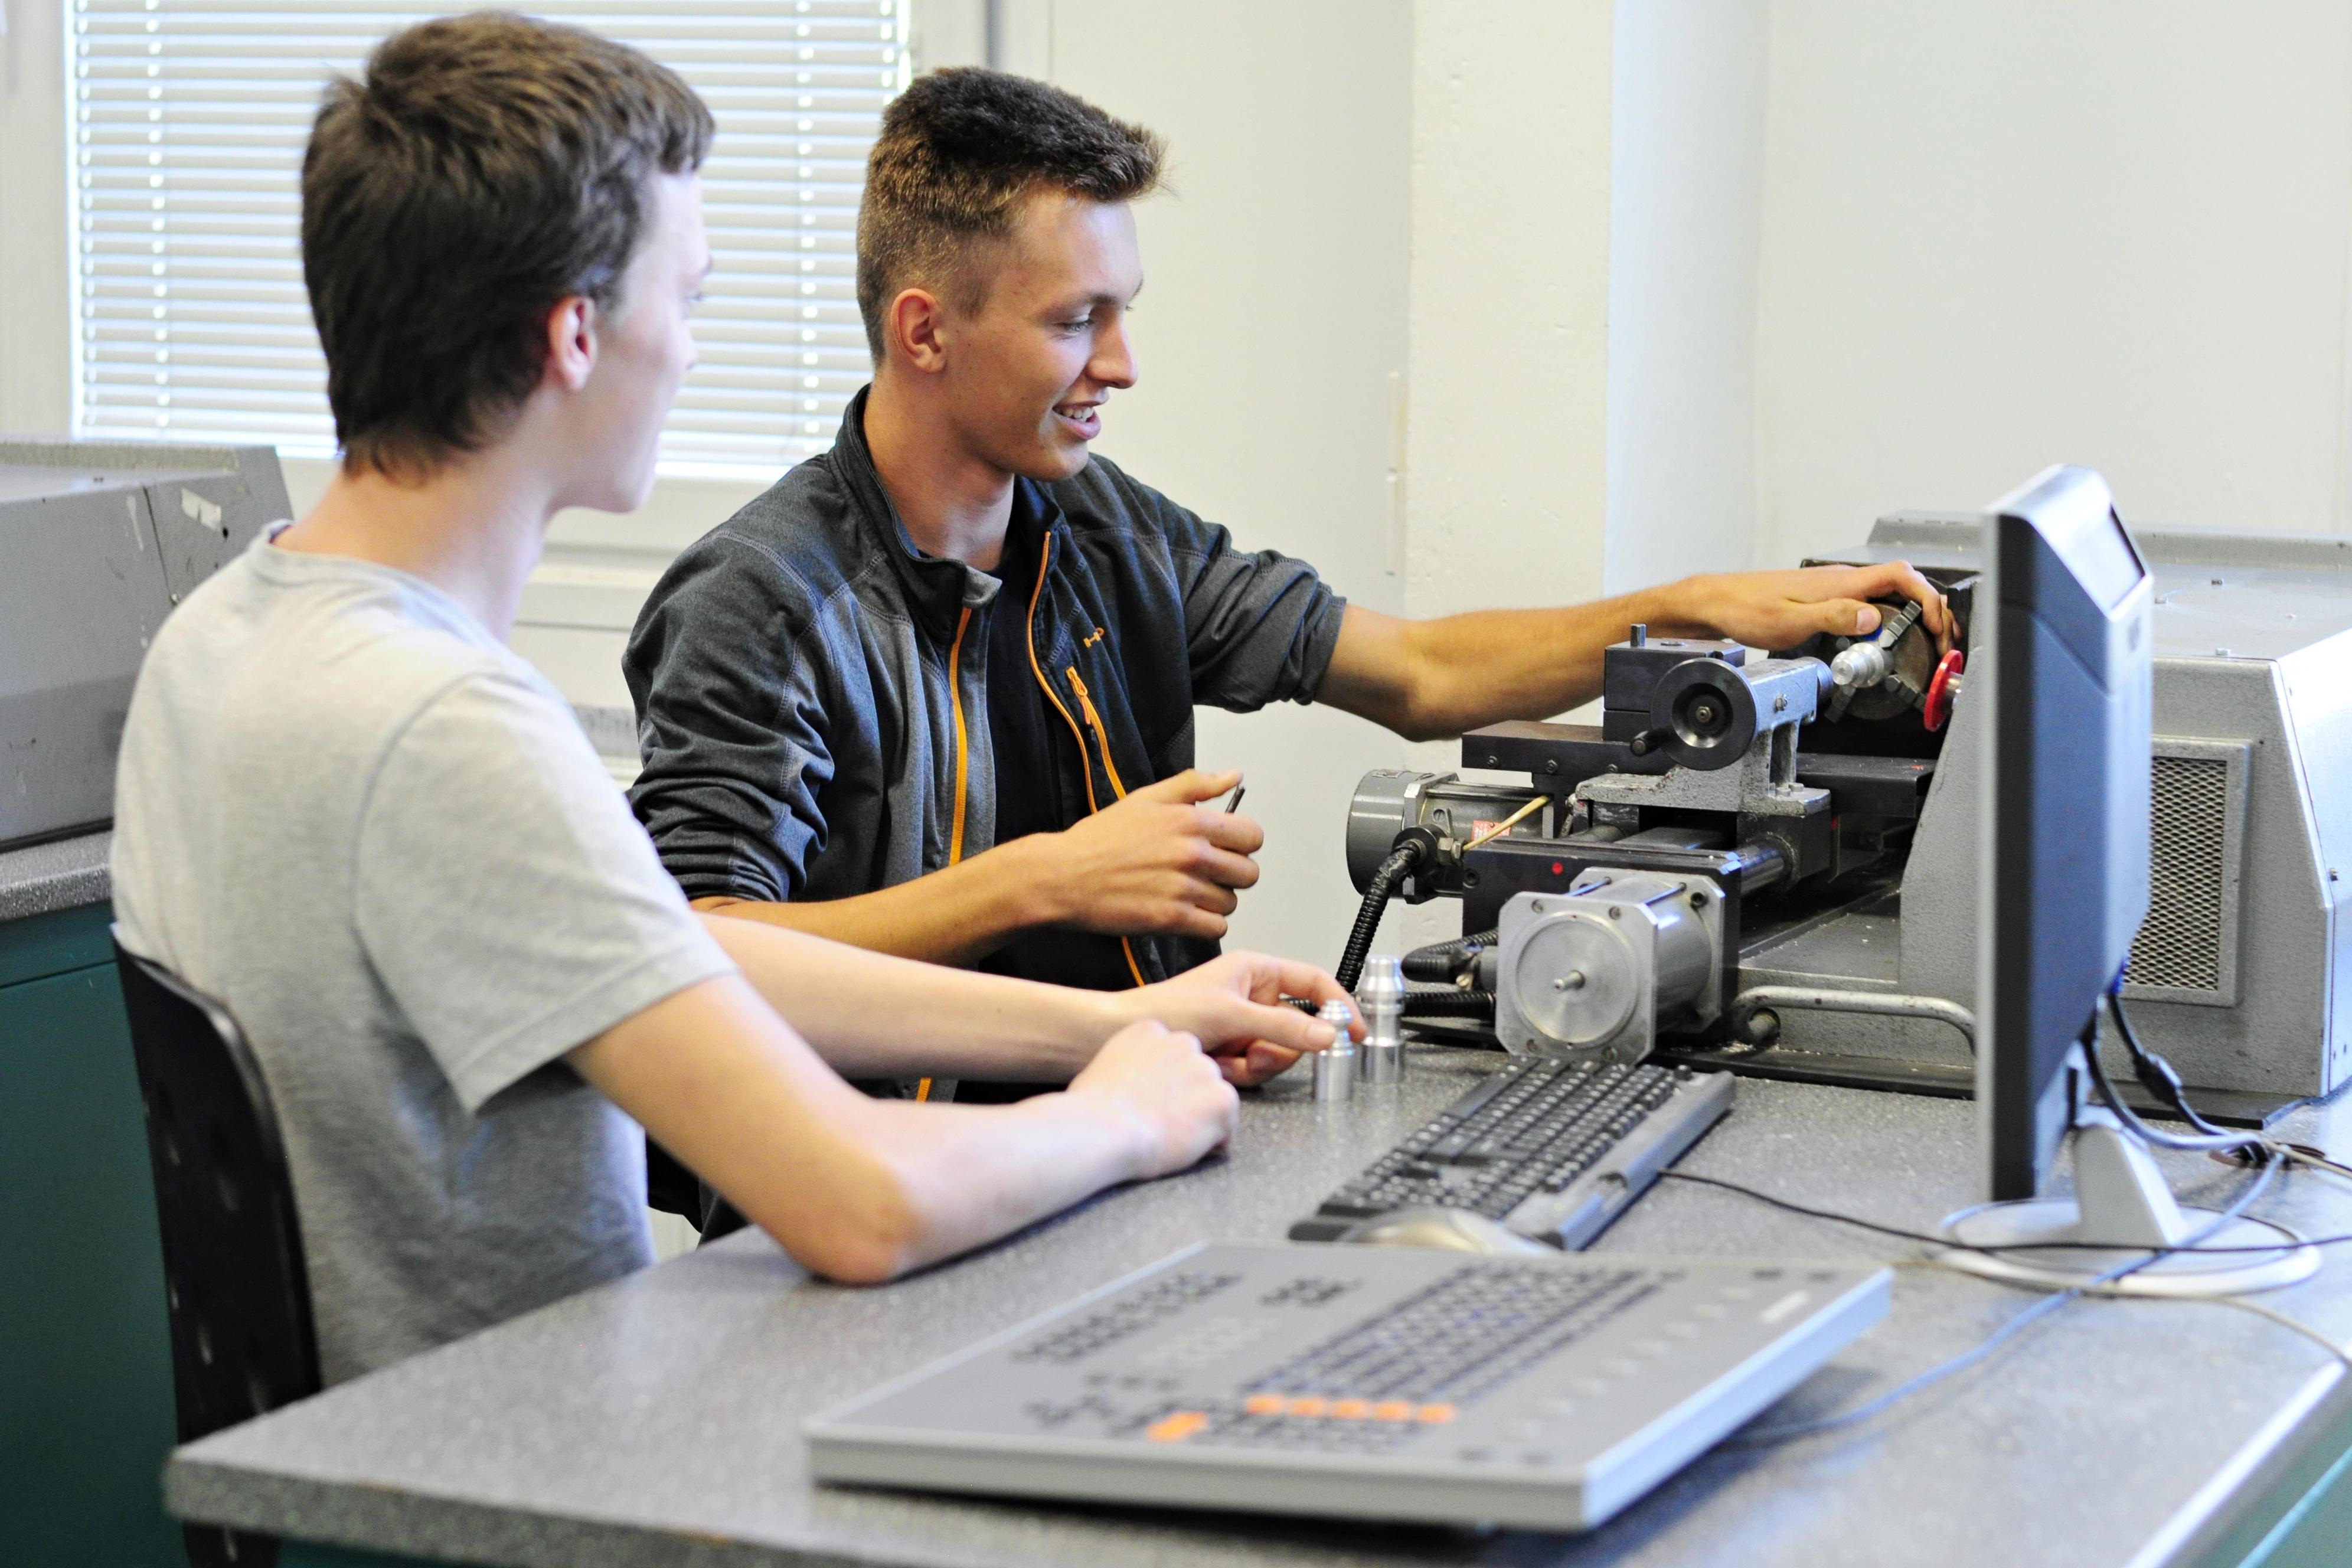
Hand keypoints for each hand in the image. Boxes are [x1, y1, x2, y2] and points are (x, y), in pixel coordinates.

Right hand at [1028, 768, 1262, 938]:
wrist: (1062, 876)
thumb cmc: (1100, 839)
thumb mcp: (1146, 799)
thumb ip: (1196, 785)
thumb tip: (1235, 776)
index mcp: (1190, 820)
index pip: (1253, 836)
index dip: (1242, 844)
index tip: (1225, 849)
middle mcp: (1192, 854)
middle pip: (1248, 873)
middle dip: (1231, 875)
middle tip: (1206, 875)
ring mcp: (1182, 888)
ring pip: (1231, 903)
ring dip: (1215, 902)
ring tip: (1187, 894)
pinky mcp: (1170, 919)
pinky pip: (1215, 928)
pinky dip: (1204, 925)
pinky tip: (1183, 913)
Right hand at [1065, 1020, 1239, 1178]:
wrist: (1101, 1129)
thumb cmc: (1090, 1108)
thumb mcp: (1102, 1067)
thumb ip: (1127, 1063)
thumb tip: (1128, 1081)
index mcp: (1151, 1031)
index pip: (1173, 1054)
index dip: (1166, 1082)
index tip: (1151, 1100)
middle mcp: (1182, 1042)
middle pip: (1198, 1072)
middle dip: (1188, 1096)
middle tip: (1164, 1121)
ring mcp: (1205, 1068)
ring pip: (1215, 1096)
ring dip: (1201, 1116)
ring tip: (1172, 1135)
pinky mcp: (1221, 1097)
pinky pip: (1228, 1122)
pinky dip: (1215, 1138)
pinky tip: (1187, 1145)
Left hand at [1124, 950, 1358, 1086]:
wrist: (1122, 1036)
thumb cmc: (1166, 1010)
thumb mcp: (1231, 1015)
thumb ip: (1282, 1027)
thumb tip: (1326, 1034)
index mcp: (1257, 971)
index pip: (1315, 983)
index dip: (1340, 1005)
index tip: (1355, 1031)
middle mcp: (1255, 995)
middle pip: (1300, 1028)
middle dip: (1279, 1048)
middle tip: (1255, 1053)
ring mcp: (1245, 1025)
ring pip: (1281, 1053)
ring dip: (1257, 1064)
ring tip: (1226, 1058)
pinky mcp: (1234, 1050)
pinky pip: (1258, 1068)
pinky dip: (1240, 1073)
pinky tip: (1216, 1064)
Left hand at [1673, 562, 1951, 654]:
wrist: (1718, 603)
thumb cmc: (1746, 609)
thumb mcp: (1790, 621)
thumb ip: (1834, 617)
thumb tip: (1872, 618)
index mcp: (1840, 583)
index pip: (1900, 576)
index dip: (1927, 598)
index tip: (1937, 625)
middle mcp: (1841, 581)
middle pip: (1902, 584)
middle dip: (1929, 609)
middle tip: (1941, 640)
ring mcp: (1835, 588)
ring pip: (1887, 594)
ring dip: (1911, 614)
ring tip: (1925, 640)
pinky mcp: (1825, 598)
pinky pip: (1869, 602)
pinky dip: (1889, 617)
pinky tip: (1887, 635)